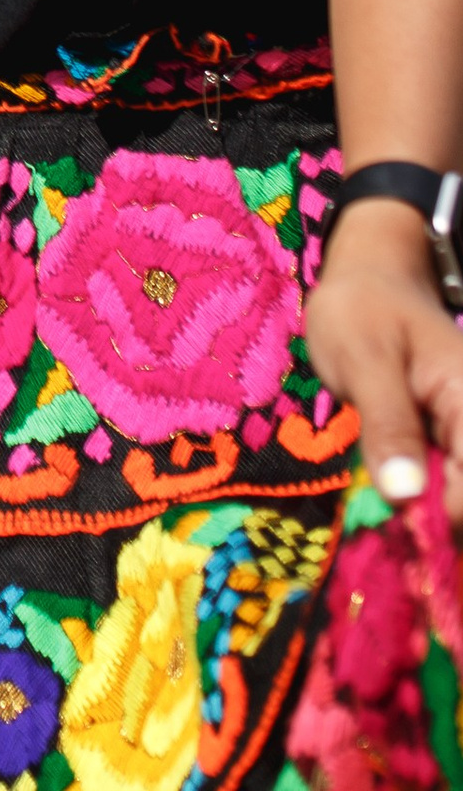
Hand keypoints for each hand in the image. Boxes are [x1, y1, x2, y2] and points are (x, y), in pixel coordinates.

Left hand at [304, 201, 462, 521]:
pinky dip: (426, 504)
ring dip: (431, 519)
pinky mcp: (453, 449)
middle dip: (440, 529)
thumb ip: (388, 423)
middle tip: (397, 533)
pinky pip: (448, 491)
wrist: (370, 283)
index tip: (403, 530)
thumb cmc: (363, 311)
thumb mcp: (365, 358)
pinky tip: (399, 503)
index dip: (444, 522)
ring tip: (396, 522)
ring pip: (460, 503)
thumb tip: (406, 495)